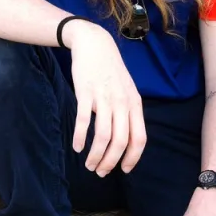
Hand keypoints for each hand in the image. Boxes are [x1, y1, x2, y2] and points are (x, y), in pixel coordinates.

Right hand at [64, 21, 145, 175]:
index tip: (123, 170)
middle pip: (120, 141)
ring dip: (96, 155)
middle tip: (100, 172)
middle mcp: (121, 103)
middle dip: (110, 162)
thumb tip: (127, 139)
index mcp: (134, 104)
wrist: (95, 44)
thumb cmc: (111, 70)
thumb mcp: (127, 90)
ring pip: (103, 135)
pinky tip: (76, 146)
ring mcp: (103, 98)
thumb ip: (128, 112)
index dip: (132, 158)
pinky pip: (83, 120)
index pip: (139, 139)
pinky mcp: (86, 92)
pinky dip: (80, 137)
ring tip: (89, 164)